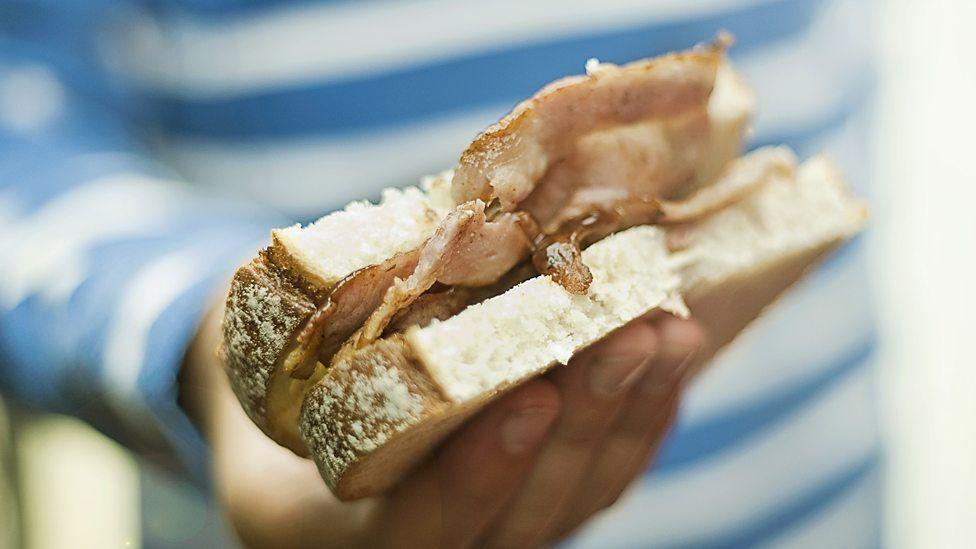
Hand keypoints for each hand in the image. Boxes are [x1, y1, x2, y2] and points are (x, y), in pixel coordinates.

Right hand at [182, 306, 705, 548]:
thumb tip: (398, 248)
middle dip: (586, 429)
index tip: (534, 396)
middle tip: (631, 337)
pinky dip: (641, 416)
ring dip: (629, 416)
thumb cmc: (263, 363)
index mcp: (331, 533)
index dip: (480, 474)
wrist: (286, 400)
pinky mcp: (533, 497)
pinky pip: (598, 477)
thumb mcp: (254, 351)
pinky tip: (673, 352)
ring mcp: (486, 528)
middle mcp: (417, 547)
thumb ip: (319, 327)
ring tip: (670, 332)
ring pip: (574, 501)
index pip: (419, 531)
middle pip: (523, 524)